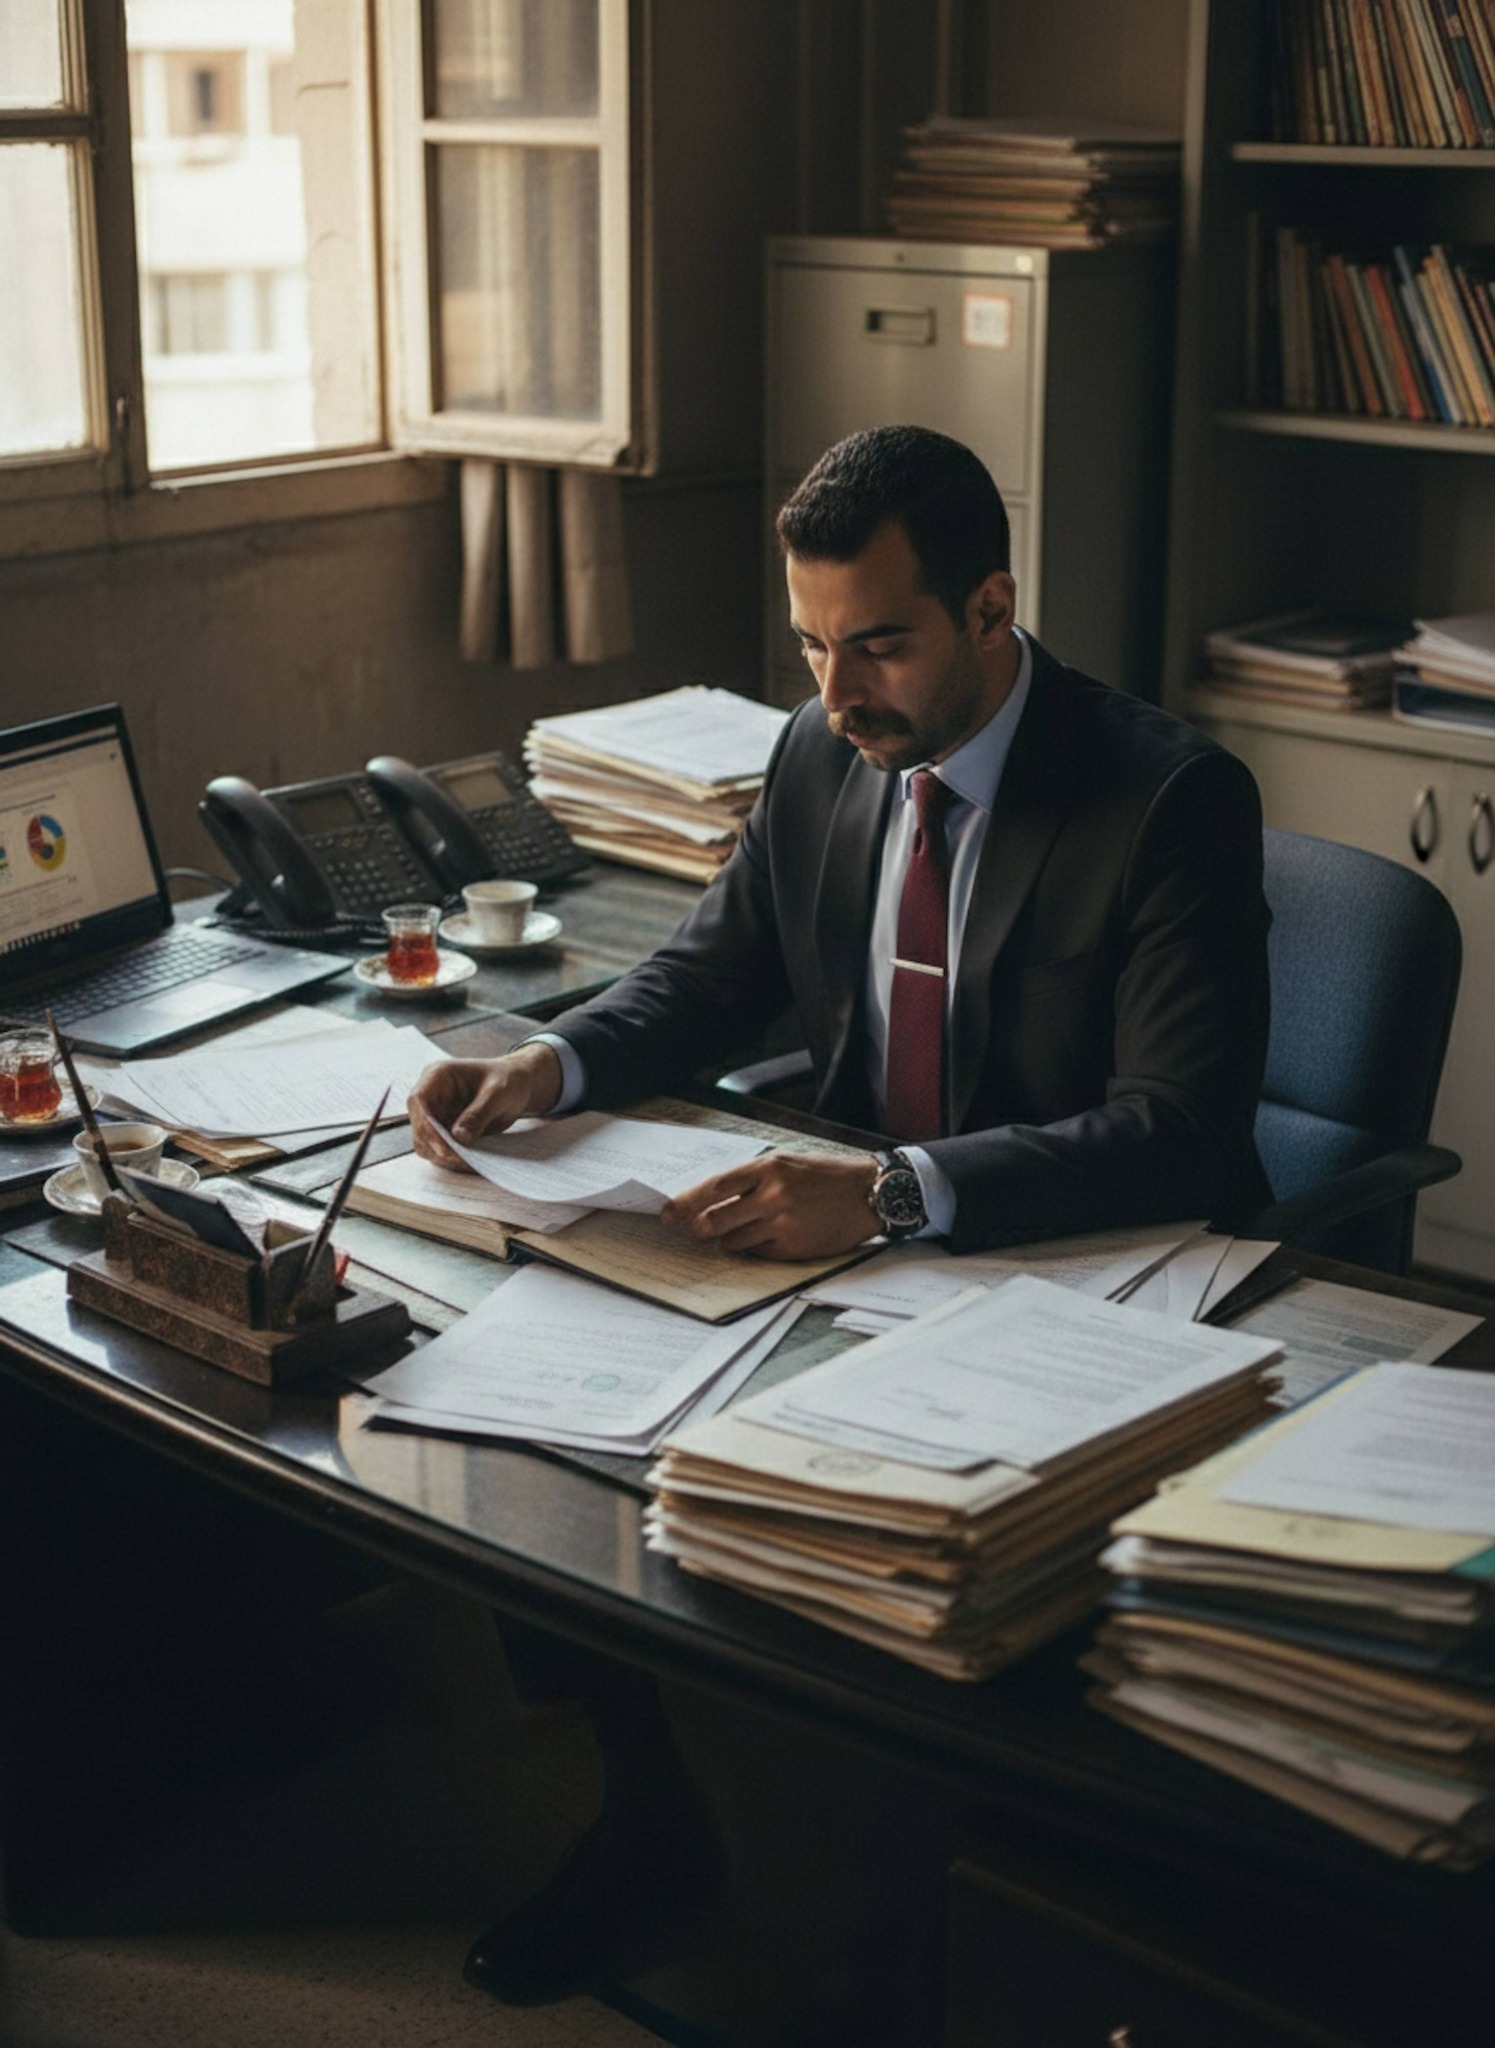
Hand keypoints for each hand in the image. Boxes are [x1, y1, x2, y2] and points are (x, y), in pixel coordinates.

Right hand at [407, 1043, 562, 1169]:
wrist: (517, 1085)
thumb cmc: (507, 1080)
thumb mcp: (498, 1094)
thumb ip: (478, 1114)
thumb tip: (458, 1137)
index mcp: (438, 1075)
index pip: (418, 1101)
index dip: (425, 1126)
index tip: (443, 1148)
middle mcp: (431, 1096)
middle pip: (418, 1127)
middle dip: (437, 1146)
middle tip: (464, 1159)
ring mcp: (436, 1115)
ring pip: (426, 1143)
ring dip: (445, 1156)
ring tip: (472, 1160)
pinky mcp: (444, 1131)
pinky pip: (440, 1150)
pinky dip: (453, 1159)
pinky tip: (472, 1160)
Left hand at [661, 1151, 878, 1260]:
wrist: (869, 1192)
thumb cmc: (826, 1176)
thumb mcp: (787, 1162)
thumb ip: (752, 1178)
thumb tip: (713, 1199)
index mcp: (768, 1168)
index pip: (714, 1188)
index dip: (685, 1203)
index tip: (667, 1213)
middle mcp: (773, 1195)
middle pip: (715, 1220)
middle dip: (701, 1228)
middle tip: (699, 1229)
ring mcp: (783, 1223)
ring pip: (734, 1241)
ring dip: (733, 1238)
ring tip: (754, 1227)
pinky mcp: (794, 1247)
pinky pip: (758, 1254)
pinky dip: (757, 1248)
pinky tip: (774, 1236)